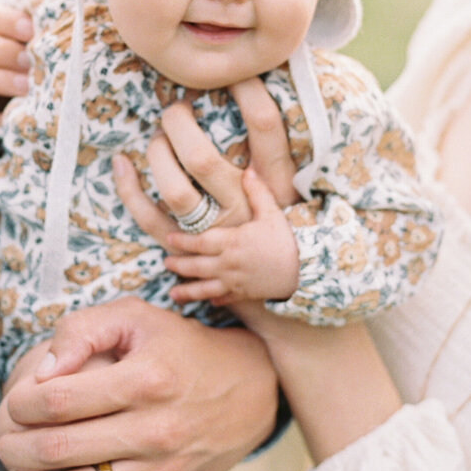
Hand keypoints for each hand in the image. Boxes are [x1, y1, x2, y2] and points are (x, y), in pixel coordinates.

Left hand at [0, 297, 279, 470]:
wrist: (248, 388)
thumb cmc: (178, 347)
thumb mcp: (136, 317)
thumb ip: (82, 331)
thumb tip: (42, 372)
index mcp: (144, 379)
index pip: (57, 400)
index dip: (20, 403)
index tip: (15, 401)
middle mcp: (153, 429)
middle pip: (57, 449)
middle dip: (13, 447)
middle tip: (3, 439)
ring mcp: (158, 469)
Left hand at [113, 77, 300, 243]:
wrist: (272, 277)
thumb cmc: (277, 221)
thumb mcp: (285, 185)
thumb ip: (272, 147)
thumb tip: (256, 101)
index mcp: (272, 183)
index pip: (264, 123)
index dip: (249, 91)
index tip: (231, 74)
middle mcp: (239, 205)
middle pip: (201, 158)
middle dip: (179, 125)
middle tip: (174, 110)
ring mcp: (210, 229)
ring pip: (173, 191)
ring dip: (157, 156)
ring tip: (157, 137)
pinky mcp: (185, 245)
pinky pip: (149, 218)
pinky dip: (130, 192)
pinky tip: (120, 165)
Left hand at [163, 168, 299, 309]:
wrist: (305, 269)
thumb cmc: (286, 239)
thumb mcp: (271, 212)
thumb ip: (257, 192)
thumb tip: (248, 170)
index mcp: (232, 242)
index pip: (200, 243)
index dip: (183, 242)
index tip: (170, 240)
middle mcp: (229, 264)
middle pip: (197, 266)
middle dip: (179, 265)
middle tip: (165, 262)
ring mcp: (236, 282)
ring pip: (206, 288)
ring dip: (188, 291)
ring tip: (173, 294)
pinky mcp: (246, 294)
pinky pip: (225, 299)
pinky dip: (214, 300)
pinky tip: (207, 301)